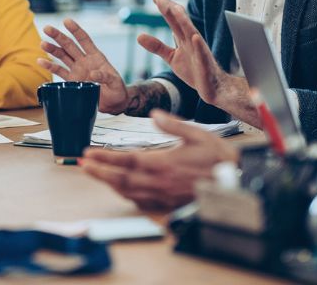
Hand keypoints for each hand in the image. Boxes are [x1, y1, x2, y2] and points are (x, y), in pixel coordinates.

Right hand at [38, 18, 129, 113]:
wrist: (113, 103)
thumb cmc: (117, 90)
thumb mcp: (115, 82)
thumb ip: (105, 77)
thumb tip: (93, 74)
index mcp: (96, 57)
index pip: (84, 40)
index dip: (75, 30)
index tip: (66, 21)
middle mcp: (84, 61)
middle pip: (69, 45)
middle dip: (58, 36)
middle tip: (47, 28)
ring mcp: (77, 70)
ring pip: (62, 56)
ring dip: (52, 49)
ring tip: (42, 43)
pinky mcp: (72, 81)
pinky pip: (59, 72)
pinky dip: (50, 67)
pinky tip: (40, 61)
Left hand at [80, 111, 237, 210]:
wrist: (235, 182)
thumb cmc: (217, 158)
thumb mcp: (197, 134)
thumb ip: (173, 124)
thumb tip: (154, 113)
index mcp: (164, 163)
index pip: (126, 161)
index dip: (105, 159)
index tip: (88, 154)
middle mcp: (160, 182)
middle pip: (121, 179)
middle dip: (99, 172)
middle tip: (81, 165)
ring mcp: (163, 196)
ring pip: (129, 192)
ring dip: (108, 184)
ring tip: (95, 174)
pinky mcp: (168, 203)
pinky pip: (141, 201)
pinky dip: (126, 194)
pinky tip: (119, 188)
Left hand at [139, 0, 255, 124]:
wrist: (213, 88)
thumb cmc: (195, 70)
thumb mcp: (171, 57)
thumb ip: (157, 46)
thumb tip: (139, 36)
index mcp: (183, 38)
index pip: (173, 19)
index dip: (164, 8)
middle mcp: (191, 40)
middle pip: (180, 21)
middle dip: (170, 8)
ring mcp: (199, 51)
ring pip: (191, 32)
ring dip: (184, 21)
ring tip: (175, 9)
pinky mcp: (205, 63)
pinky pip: (202, 53)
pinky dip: (198, 45)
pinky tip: (195, 37)